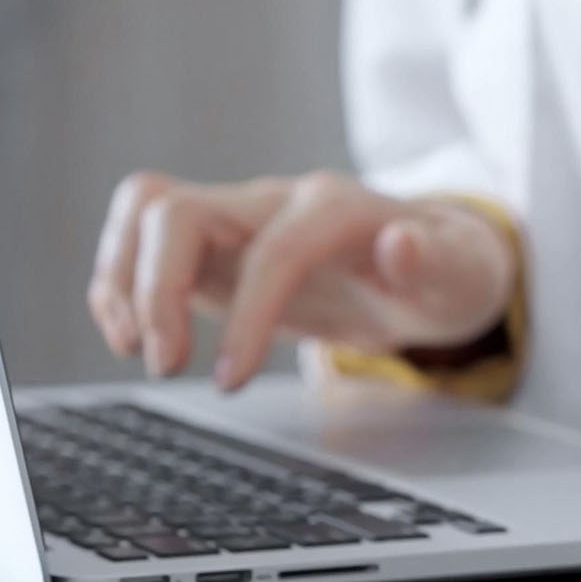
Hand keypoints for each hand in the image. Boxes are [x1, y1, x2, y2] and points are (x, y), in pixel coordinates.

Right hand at [86, 171, 514, 390]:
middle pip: (178, 210)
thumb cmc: (443, 271)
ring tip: (137, 348)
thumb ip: (434, 262)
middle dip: (157, 291)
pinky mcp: (213, 245)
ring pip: (146, 209)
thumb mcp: (459, 275)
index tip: (230, 380)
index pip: (273, 249)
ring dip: (122, 279)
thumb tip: (403, 244)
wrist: (429, 261)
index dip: (246, 314)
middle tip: (166, 365)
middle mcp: (273, 201)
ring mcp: (237, 218)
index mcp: (334, 207)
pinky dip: (121, 284)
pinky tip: (135, 336)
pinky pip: (141, 239)